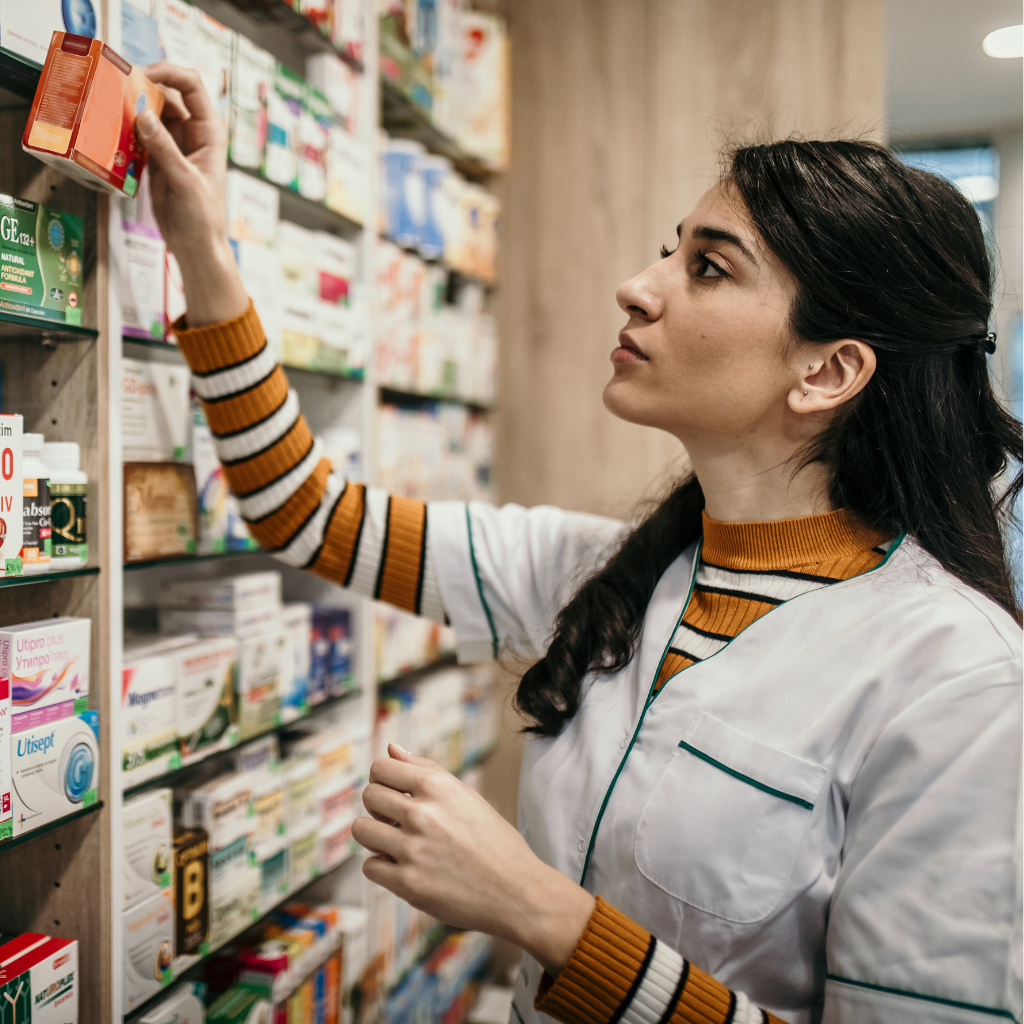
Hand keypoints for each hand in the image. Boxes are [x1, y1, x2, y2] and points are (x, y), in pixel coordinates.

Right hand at [137, 63, 247, 325]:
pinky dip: (125, 129)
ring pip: (150, 112)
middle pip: (166, 94)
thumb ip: (165, 149)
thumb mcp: (185, 181)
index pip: (192, 86)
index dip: (168, 72)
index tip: (142, 74)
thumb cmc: (202, 217)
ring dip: (131, 108)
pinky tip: (111, 128)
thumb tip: (143, 115)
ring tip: (109, 106)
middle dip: (143, 87)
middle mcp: (192, 133)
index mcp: (209, 133)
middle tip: (116, 89)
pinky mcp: (157, 157)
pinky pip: (139, 133)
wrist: (195, 246)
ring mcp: (173, 144)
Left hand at [353, 744, 594, 975]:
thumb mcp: (465, 795)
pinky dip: (383, 868)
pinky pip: (370, 867)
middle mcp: (422, 813)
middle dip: (379, 807)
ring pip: (362, 830)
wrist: (517, 891)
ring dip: (376, 836)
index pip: (380, 768)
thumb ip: (425, 770)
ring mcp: (413, 849)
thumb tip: (391, 748)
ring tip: (398, 844)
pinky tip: (406, 867)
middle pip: (369, 796)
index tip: (394, 793)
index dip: (383, 779)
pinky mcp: (408, 884)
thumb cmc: (493, 840)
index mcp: (437, 786)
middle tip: (398, 821)